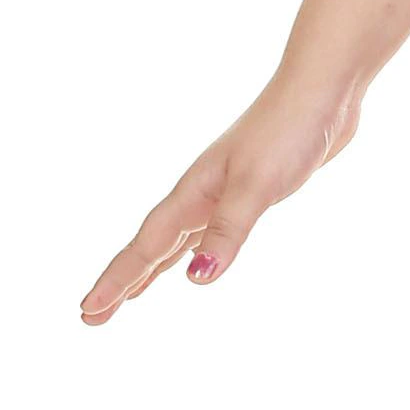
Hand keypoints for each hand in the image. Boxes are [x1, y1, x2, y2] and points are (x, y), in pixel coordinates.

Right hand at [80, 82, 359, 322]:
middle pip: (150, 248)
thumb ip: (228, 230)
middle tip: (91, 316)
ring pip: (175, 241)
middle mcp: (199, 195)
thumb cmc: (288, 132)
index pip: (145, 248)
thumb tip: (196, 280)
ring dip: (151, 270)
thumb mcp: (257, 185)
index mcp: (193, 194)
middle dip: (122, 282)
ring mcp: (222, 193)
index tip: (86, 311)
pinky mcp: (248, 193)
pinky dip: (190, 251)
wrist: (322, 92)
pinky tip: (193, 260)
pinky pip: (204, 232)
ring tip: (130, 296)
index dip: (117, 281)